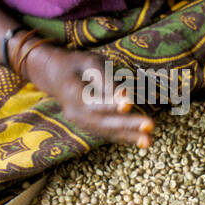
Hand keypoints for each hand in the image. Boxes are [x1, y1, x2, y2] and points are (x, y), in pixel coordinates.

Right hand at [22, 40, 154, 148]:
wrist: (55, 75)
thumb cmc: (76, 64)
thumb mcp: (89, 62)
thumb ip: (106, 79)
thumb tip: (126, 96)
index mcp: (70, 91)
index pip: (92, 101)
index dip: (110, 104)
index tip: (129, 104)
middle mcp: (73, 111)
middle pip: (101, 121)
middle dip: (127, 124)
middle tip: (150, 124)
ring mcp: (78, 121)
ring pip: (105, 131)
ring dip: (128, 136)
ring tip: (148, 141)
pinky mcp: (87, 126)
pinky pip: (106, 133)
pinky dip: (124, 137)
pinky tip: (142, 141)